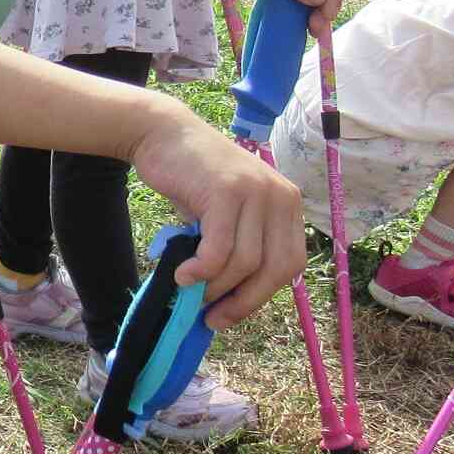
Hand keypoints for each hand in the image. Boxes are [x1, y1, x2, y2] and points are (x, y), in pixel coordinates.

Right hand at [126, 106, 309, 328]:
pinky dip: (201, 271)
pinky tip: (182, 276)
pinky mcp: (226, 192)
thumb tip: (229, 303)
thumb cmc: (192, 180)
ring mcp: (255, 192)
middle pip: (275, 268)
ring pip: (246, 262)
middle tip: (212, 317)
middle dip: (244, 301)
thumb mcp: (227, 215)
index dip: (262, 294)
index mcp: (287, 205)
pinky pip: (220, 249)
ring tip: (189, 291)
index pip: (290, 263)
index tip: (230, 312)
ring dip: (215, 287)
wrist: (163, 135)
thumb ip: (237, 247)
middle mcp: (280, 197)